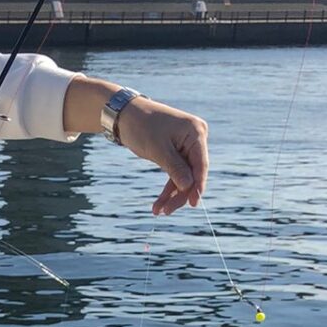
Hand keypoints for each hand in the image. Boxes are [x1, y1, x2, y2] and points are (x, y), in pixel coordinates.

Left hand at [117, 96, 209, 214]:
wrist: (125, 114)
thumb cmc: (141, 126)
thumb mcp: (158, 149)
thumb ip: (175, 168)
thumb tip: (189, 187)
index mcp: (196, 132)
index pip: (201, 163)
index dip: (198, 185)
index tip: (193, 203)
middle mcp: (195, 138)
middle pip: (192, 172)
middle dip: (180, 193)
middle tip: (166, 212)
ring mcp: (186, 145)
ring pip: (183, 176)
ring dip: (171, 194)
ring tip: (158, 211)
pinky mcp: (176, 152)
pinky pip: (175, 172)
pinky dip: (167, 187)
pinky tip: (159, 203)